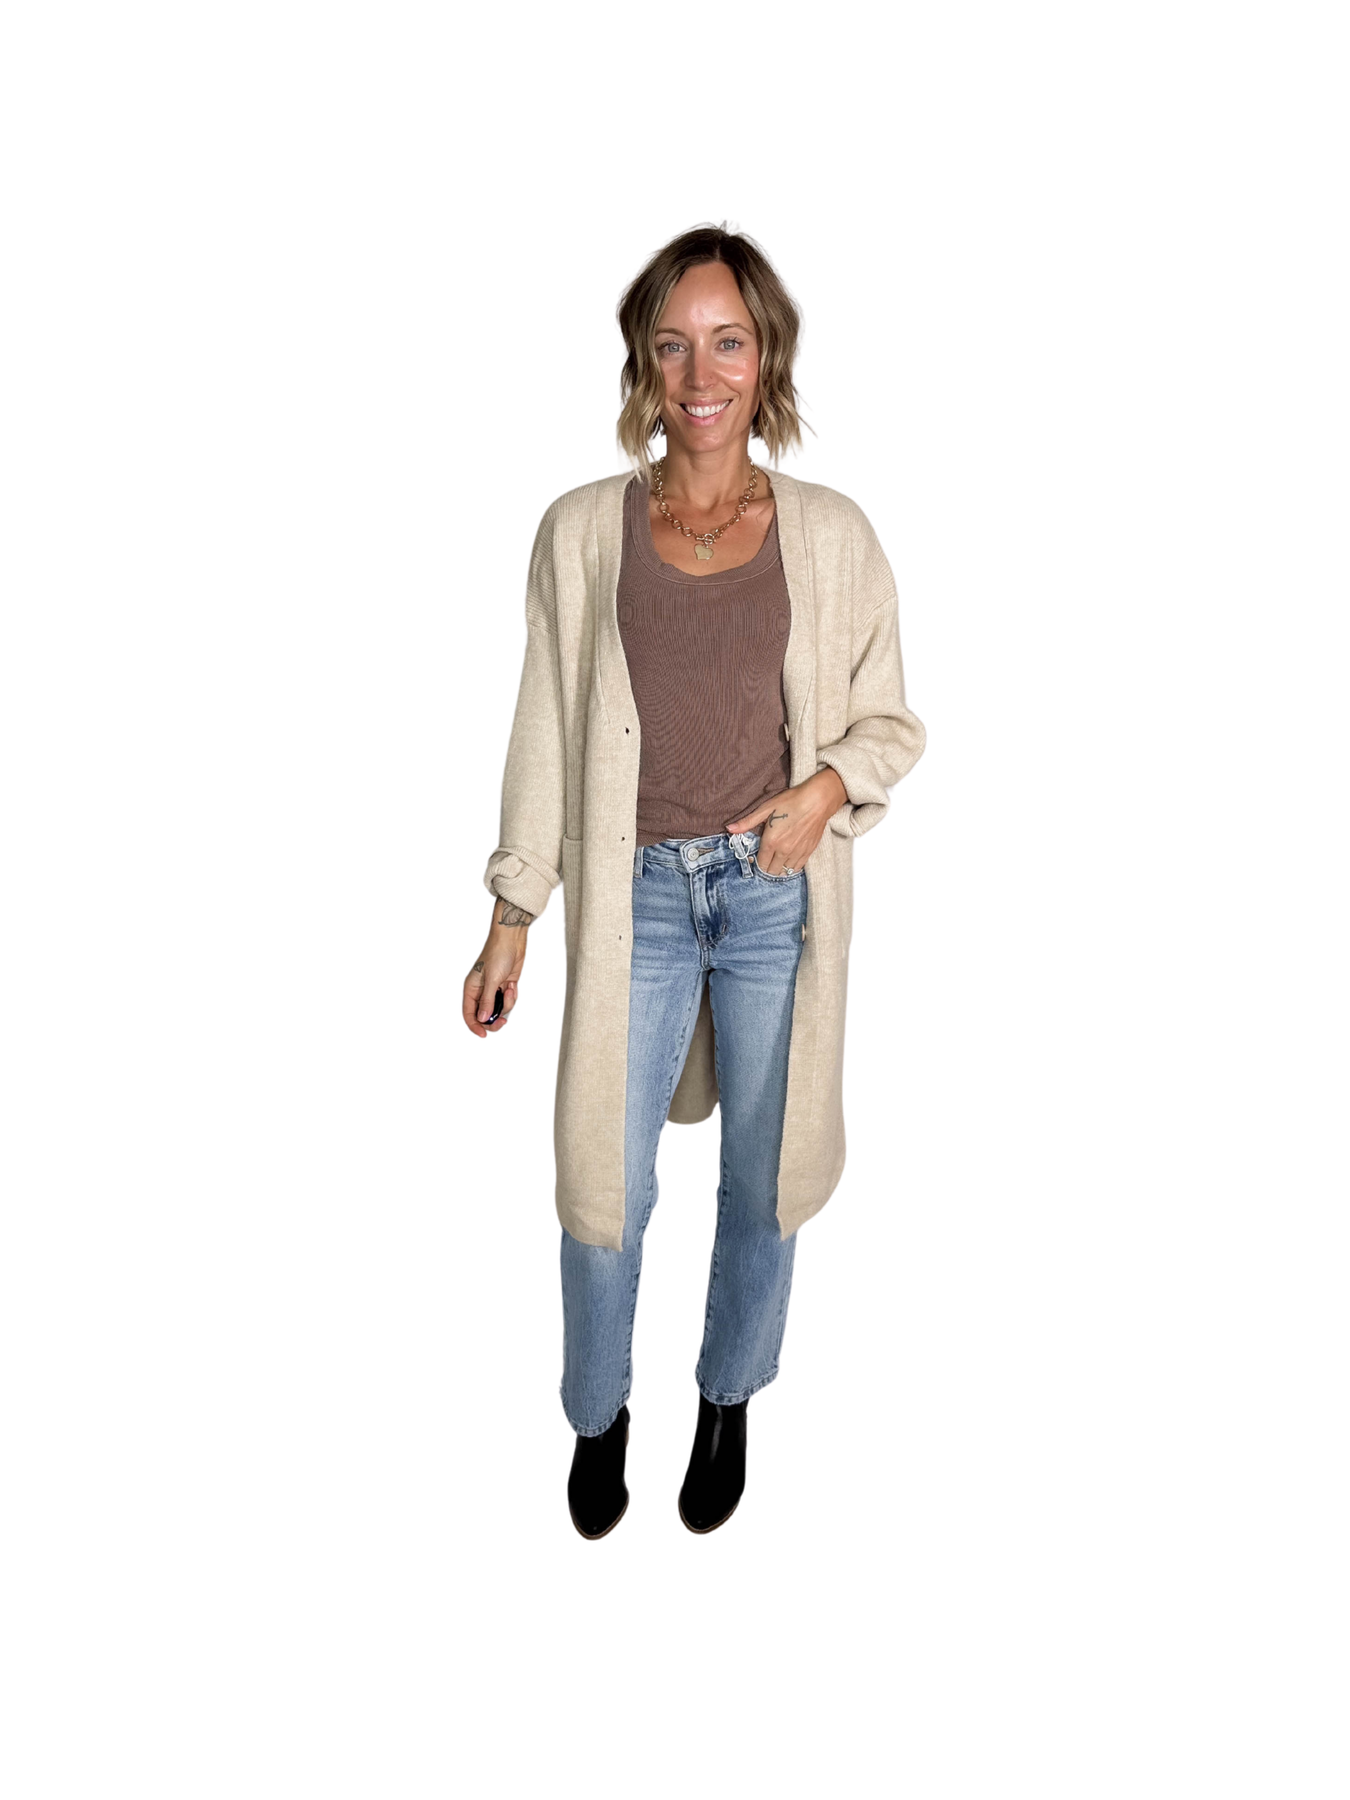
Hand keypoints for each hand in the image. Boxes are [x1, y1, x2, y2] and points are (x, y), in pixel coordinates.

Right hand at [463, 897, 531, 1038]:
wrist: (512, 941)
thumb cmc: (497, 953)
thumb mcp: (492, 979)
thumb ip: (487, 1001)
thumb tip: (483, 1018)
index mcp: (471, 989)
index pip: (469, 1013)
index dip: (475, 1026)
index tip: (483, 1034)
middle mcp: (481, 991)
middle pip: (484, 1015)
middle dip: (494, 1019)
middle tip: (502, 1022)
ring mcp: (494, 990)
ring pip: (498, 1009)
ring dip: (506, 1004)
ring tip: (509, 990)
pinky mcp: (505, 987)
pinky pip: (508, 1001)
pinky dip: (512, 996)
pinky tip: (512, 984)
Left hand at [725, 767, 847, 875]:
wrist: (818, 801)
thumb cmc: (791, 801)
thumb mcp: (766, 808)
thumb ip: (747, 822)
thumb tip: (729, 829)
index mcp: (771, 841)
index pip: (760, 863)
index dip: (756, 862)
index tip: (756, 857)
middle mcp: (784, 851)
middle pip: (771, 871)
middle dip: (766, 867)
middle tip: (765, 859)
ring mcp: (797, 853)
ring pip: (784, 872)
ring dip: (778, 869)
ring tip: (776, 860)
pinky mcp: (809, 852)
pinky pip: (797, 868)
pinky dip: (791, 867)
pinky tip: (788, 861)